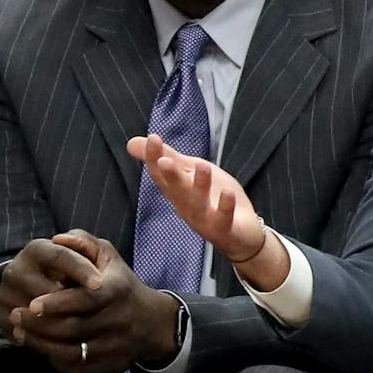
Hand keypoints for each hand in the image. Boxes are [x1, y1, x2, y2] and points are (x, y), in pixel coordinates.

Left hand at [8, 230, 180, 372]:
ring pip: (71, 352)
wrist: (152, 323)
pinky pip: (76, 369)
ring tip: (20, 331)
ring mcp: (115, 347)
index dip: (57, 304)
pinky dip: (54, 359)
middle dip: (39, 324)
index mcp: (119, 291)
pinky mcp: (109, 367)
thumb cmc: (121, 285)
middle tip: (16, 315)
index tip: (32, 303)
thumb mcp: (109, 257)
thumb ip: (83, 243)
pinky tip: (40, 346)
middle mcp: (120, 321)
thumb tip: (58, 239)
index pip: (86, 299)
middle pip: (73, 328)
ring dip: (41, 344)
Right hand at [127, 134, 290, 291]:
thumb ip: (167, 157)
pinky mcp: (225, 230)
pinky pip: (223, 220)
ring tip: (203, 166)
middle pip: (176, 190)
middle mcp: (187, 207)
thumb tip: (131, 142)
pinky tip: (228, 193)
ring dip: (200, 186)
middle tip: (164, 160)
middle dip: (171, 175)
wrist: (241, 234)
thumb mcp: (192, 172)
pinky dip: (225, 207)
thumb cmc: (214, 199)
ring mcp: (205, 220)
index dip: (155, 158)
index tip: (153, 138)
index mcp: (177, 192)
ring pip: (199, 204)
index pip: (161, 175)